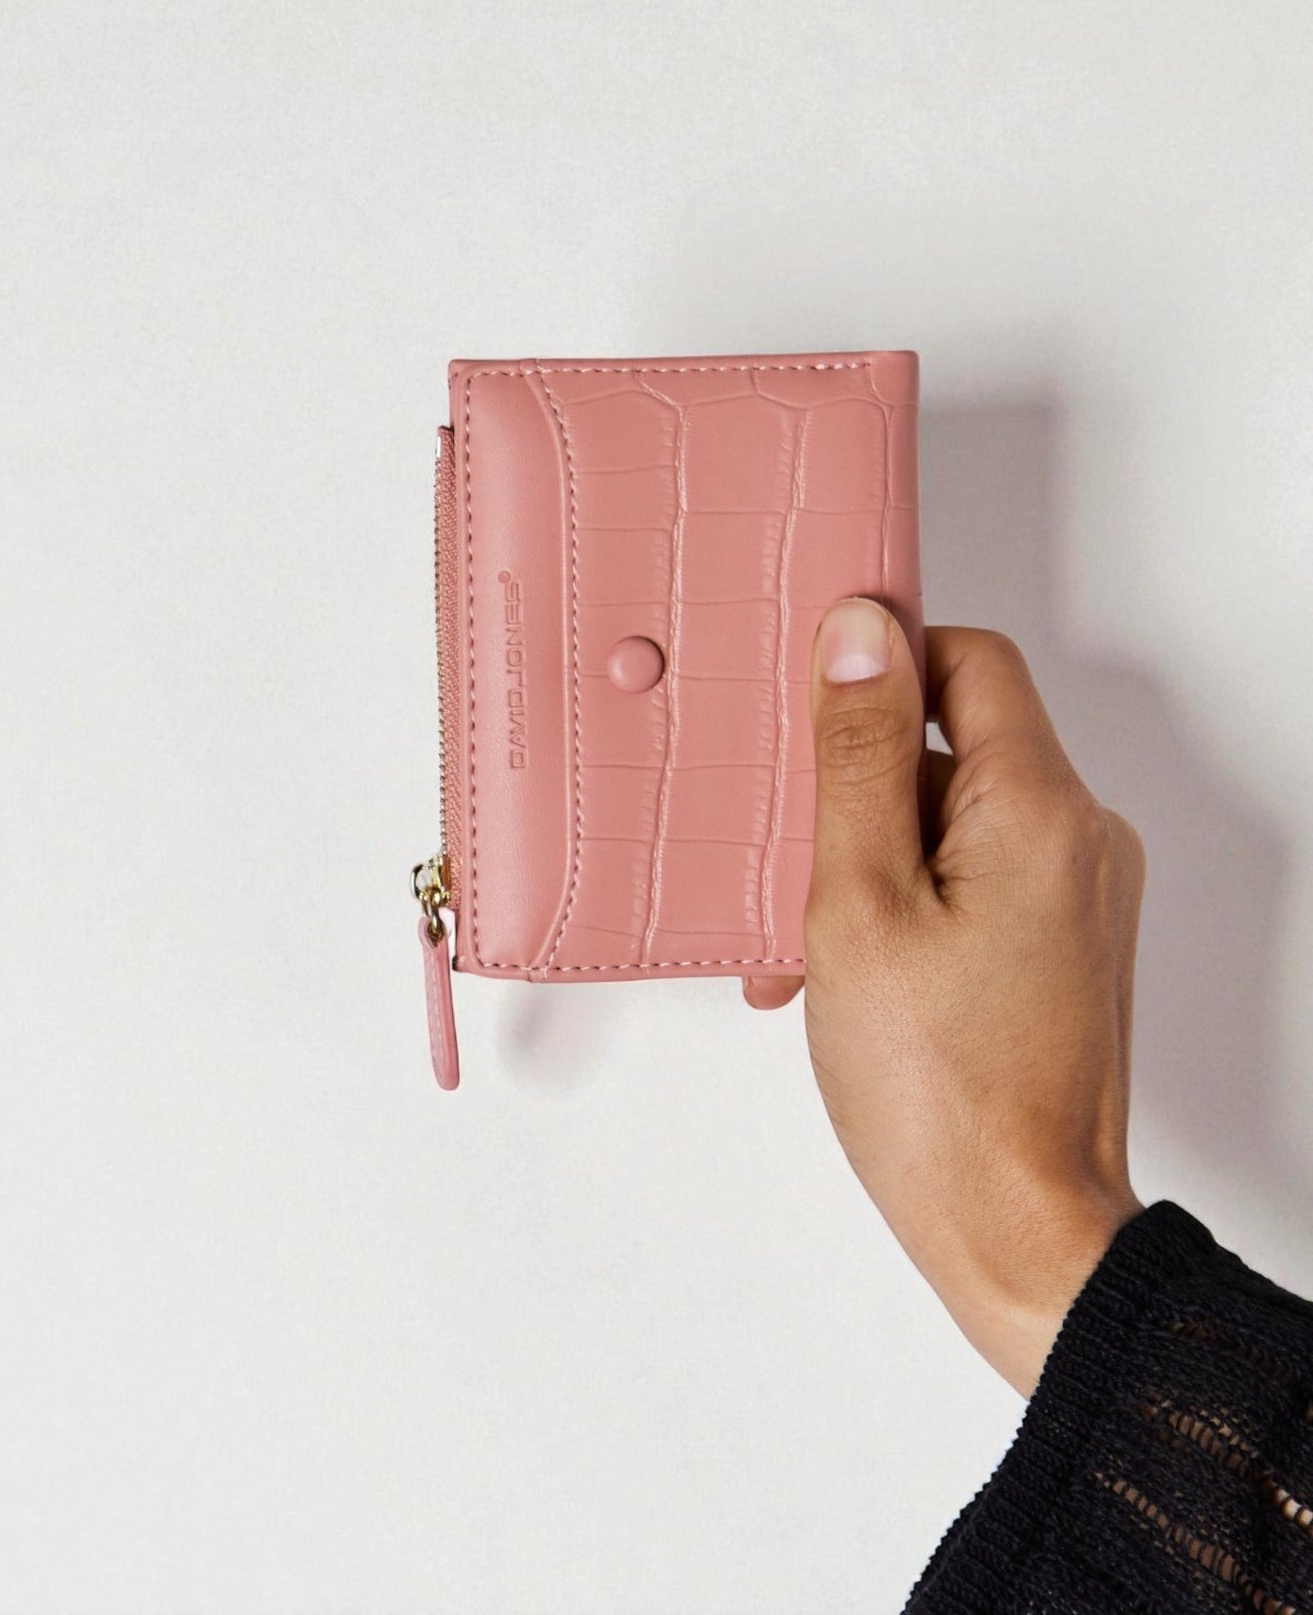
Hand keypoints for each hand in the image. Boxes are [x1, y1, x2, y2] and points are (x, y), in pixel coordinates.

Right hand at [745, 600, 1143, 1397]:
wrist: (1020, 1232)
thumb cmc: (940, 1093)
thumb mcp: (859, 903)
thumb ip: (856, 758)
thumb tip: (860, 633)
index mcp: (1040, 809)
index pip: (967, 658)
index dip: (882, 663)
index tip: (809, 700)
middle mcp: (1080, 839)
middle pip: (952, 744)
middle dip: (854, 790)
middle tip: (787, 857)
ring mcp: (1077, 896)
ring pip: (951, 818)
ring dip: (866, 860)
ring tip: (803, 942)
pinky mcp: (1062, 944)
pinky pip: (972, 878)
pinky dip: (903, 902)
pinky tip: (841, 970)